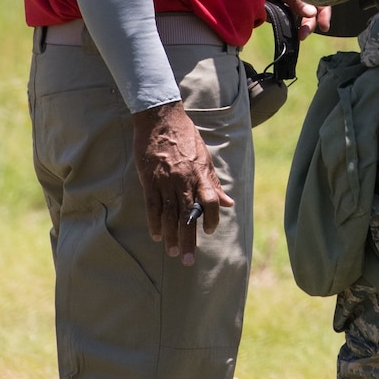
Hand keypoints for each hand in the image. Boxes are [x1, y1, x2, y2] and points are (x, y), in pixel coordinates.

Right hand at [133, 100, 228, 263]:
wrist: (161, 119)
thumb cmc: (186, 137)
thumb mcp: (205, 158)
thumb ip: (213, 183)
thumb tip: (228, 203)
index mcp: (200, 175)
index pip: (209, 202)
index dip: (211, 219)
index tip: (209, 231)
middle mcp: (184, 180)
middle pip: (188, 215)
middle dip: (189, 239)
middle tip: (189, 260)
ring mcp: (165, 181)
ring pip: (169, 214)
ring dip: (171, 235)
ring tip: (172, 253)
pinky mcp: (149, 180)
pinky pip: (152, 205)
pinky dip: (154, 222)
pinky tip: (156, 234)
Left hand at [267, 0, 329, 37]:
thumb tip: (312, 14)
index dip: (324, 10)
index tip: (323, 26)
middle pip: (311, 9)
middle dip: (309, 23)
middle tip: (302, 34)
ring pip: (298, 15)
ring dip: (298, 25)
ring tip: (296, 33)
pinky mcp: (277, 5)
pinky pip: (285, 16)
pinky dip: (286, 23)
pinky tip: (285, 26)